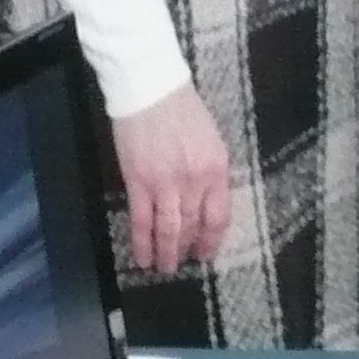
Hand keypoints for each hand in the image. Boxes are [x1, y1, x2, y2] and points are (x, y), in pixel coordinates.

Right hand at [109, 83, 229, 273]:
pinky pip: (141, 221)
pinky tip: (142, 257)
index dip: (211, 240)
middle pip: (192, 226)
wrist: (151, 90)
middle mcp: (194, 182)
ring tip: (165, 268)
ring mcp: (166, 185)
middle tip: (182, 262)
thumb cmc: (183, 109)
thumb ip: (210, 171)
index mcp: (216, 169)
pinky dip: (142, 243)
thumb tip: (204, 200)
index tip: (205, 252)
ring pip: (169, 230)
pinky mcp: (139, 183)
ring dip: (167, 253)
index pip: (219, 217)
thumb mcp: (211, 140)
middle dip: (188, 248)